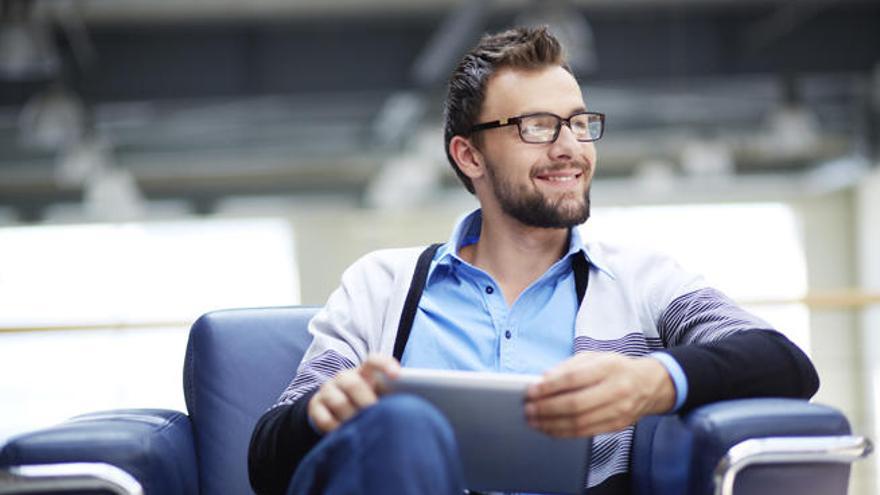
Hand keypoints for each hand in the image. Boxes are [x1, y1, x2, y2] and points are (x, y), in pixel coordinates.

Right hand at [308, 354, 400, 433]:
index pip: (373, 360)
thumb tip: (412, 408)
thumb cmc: (366, 403)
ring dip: (352, 418)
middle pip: (354, 384)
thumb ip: (391, 396)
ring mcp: (327, 391)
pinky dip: (337, 429)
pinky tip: (347, 434)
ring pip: (339, 402)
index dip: (385, 364)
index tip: (397, 375)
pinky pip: (324, 419)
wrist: (332, 410)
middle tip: (378, 417)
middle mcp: (344, 377)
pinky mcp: (315, 407)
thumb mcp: (377, 395)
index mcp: (364, 371)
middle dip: (367, 402)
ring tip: (363, 428)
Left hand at [524, 352, 674, 437]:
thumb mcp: (594, 357)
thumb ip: (568, 367)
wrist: (649, 384)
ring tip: (534, 421)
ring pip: (579, 422)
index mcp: (608, 367)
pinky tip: (550, 429)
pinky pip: (586, 433)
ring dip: (551, 424)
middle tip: (528, 409)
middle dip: (546, 409)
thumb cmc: (616, 368)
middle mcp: (616, 389)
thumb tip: (543, 380)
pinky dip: (564, 433)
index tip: (531, 391)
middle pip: (575, 404)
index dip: (549, 387)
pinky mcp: (617, 425)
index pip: (573, 379)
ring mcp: (618, 410)